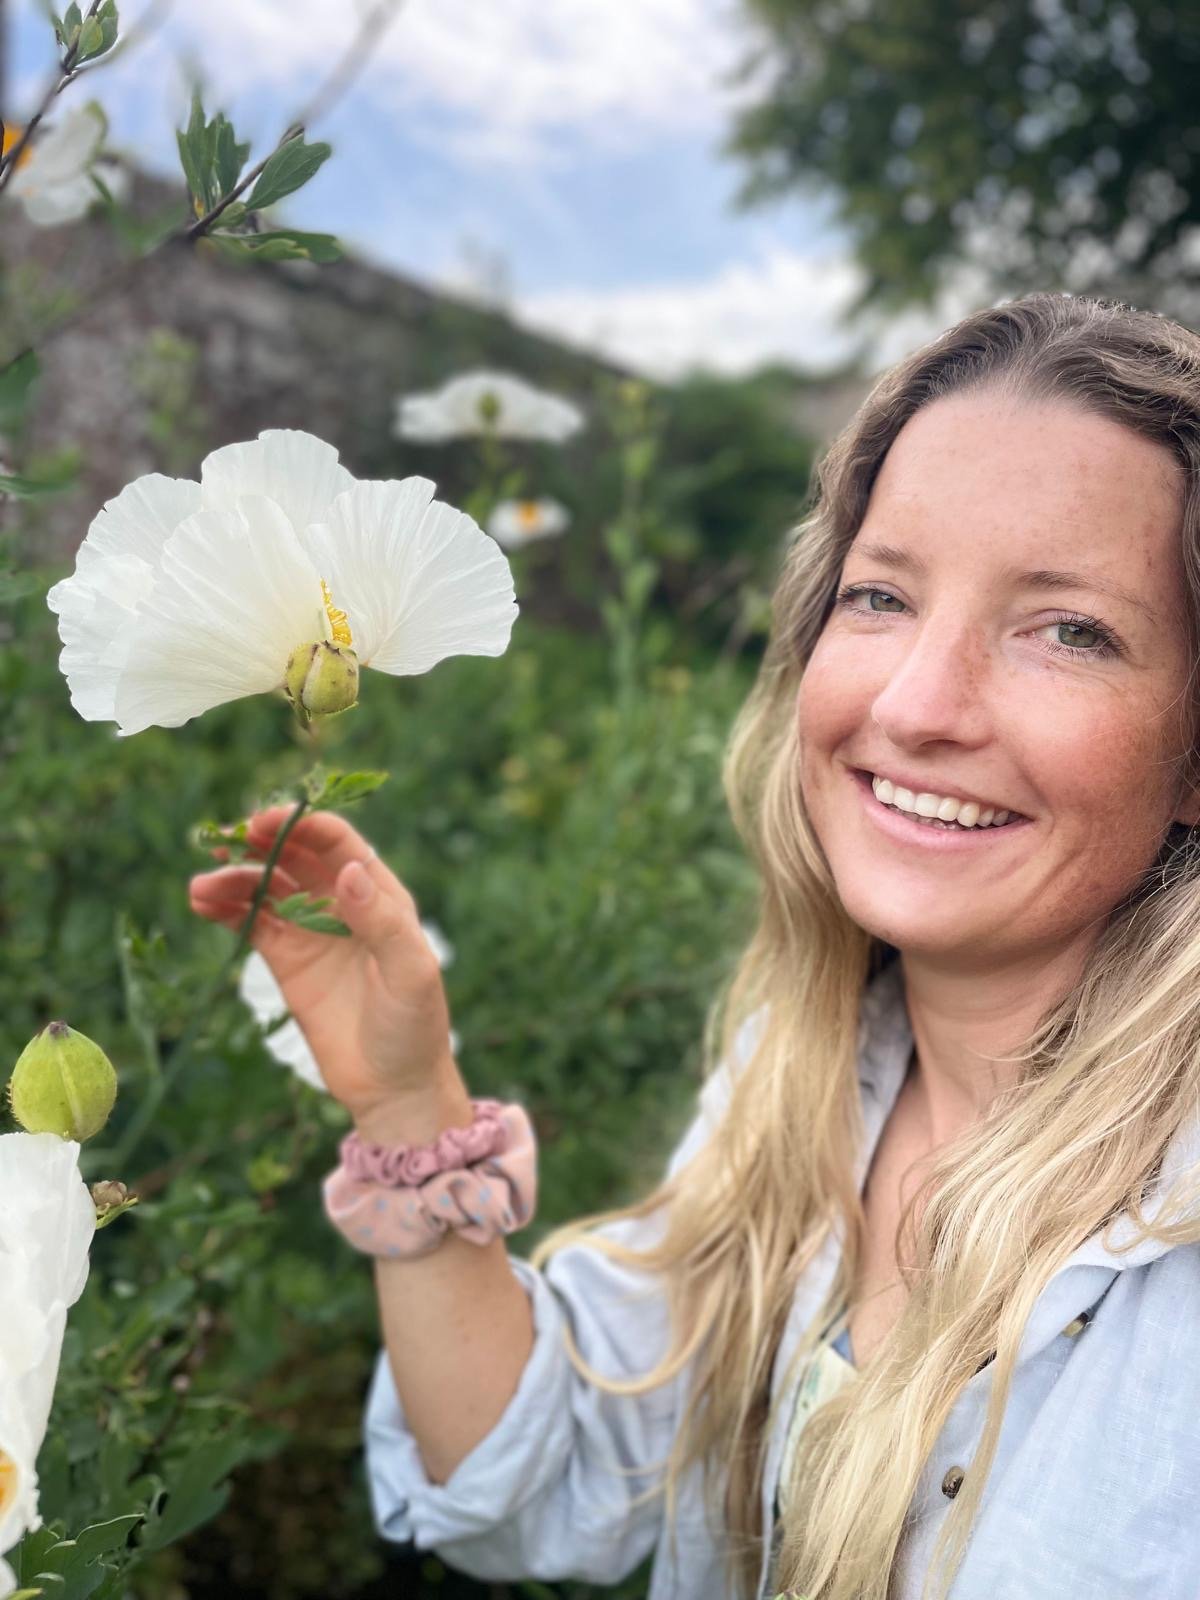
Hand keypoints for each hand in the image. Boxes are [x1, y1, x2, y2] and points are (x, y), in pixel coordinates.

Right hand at [188, 807, 455, 1117]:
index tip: (264, 822)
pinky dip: (226, 909)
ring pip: (266, 888)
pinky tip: (202, 903)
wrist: (393, 1086)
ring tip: (201, 887)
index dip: (302, 826)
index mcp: (380, 896)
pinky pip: (251, 922)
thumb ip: (381, 922)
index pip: (338, 845)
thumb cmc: (415, 1026)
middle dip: (260, 844)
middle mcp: (343, 904)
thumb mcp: (410, 972)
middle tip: (224, 841)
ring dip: (234, 878)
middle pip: (295, 857)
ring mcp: (312, 931)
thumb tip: (349, 871)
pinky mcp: (287, 961)